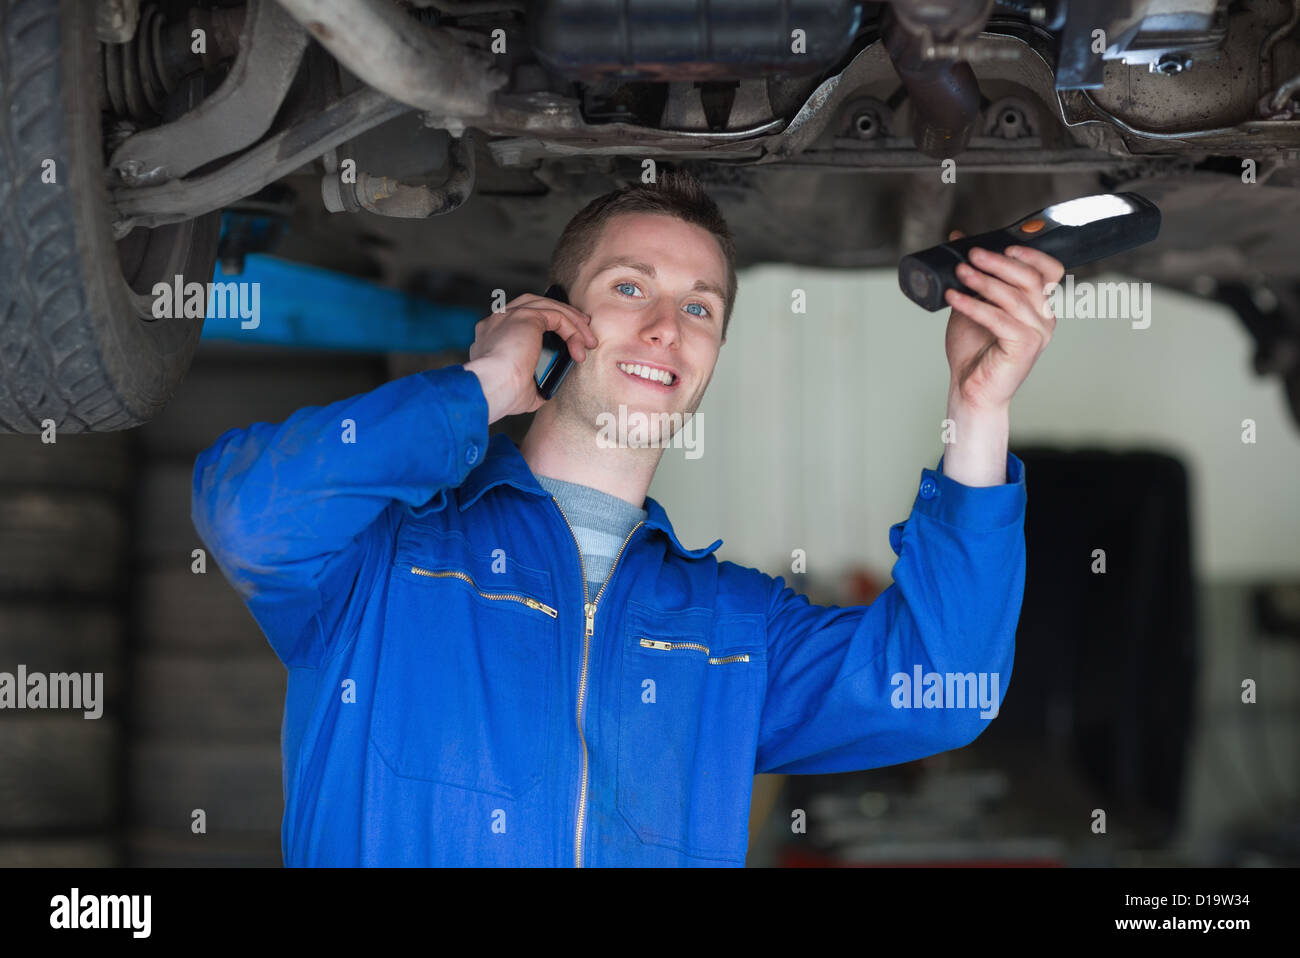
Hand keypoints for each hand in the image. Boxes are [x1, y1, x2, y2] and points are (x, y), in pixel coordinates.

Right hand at [464, 291, 597, 422]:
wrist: (492, 389)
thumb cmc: (502, 394)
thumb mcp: (521, 386)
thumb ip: (534, 380)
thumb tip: (547, 386)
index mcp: (492, 335)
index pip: (519, 319)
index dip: (545, 324)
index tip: (564, 338)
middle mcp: (499, 321)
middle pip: (534, 305)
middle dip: (561, 314)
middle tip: (582, 328)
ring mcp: (510, 315)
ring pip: (547, 307)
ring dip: (571, 320)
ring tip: (588, 338)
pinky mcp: (526, 316)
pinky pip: (556, 316)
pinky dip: (572, 329)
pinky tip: (580, 345)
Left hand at [943, 229, 1061, 411]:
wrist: (969, 388)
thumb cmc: (973, 350)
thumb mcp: (971, 301)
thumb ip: (971, 273)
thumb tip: (958, 238)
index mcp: (1038, 304)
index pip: (1050, 271)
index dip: (1032, 255)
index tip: (1004, 245)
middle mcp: (1044, 317)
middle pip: (1030, 278)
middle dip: (999, 262)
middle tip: (972, 254)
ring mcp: (1038, 333)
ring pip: (1014, 297)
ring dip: (983, 281)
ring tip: (959, 273)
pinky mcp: (1025, 347)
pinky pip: (999, 318)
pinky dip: (974, 305)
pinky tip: (954, 297)